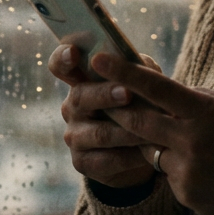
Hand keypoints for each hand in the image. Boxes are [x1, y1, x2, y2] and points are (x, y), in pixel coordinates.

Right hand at [49, 44, 162, 188]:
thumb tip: (141, 66)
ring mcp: (74, 136)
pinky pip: (107, 160)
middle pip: (81, 97)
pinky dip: (131, 156)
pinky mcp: (82, 162)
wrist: (142, 151)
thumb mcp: (141, 83)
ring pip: (99, 133)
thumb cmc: (140, 106)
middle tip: (128, 93)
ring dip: (127, 130)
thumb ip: (138, 69)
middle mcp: (72, 107)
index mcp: (81, 81)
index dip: (63, 57)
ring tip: (152, 128)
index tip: (74, 52)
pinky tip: (148, 153)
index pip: (61, 65)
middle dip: (105, 95)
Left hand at [92, 52, 213, 214]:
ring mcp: (186, 169)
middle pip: (137, 119)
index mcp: (207, 112)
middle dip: (116, 107)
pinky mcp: (184, 193)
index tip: (99, 59)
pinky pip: (166, 173)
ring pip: (149, 148)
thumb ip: (202, 97)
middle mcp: (192, 140)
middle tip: (102, 97)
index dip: (125, 72)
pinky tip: (205, 170)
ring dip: (154, 141)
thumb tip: (171, 90)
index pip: (157, 88)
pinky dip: (175, 167)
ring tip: (190, 143)